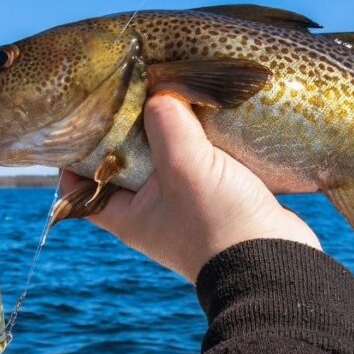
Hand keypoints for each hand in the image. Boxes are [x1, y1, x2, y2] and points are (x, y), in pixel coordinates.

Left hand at [60, 93, 320, 282]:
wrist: (278, 264)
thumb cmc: (220, 224)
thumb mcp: (185, 168)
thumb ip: (167, 125)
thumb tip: (159, 92)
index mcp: (130, 215)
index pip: (82, 186)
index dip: (75, 155)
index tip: (78, 119)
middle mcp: (152, 211)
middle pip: (126, 161)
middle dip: (129, 127)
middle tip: (129, 89)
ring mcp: (186, 204)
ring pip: (166, 156)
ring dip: (169, 128)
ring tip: (168, 89)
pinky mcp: (217, 196)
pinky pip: (199, 160)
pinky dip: (200, 137)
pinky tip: (206, 109)